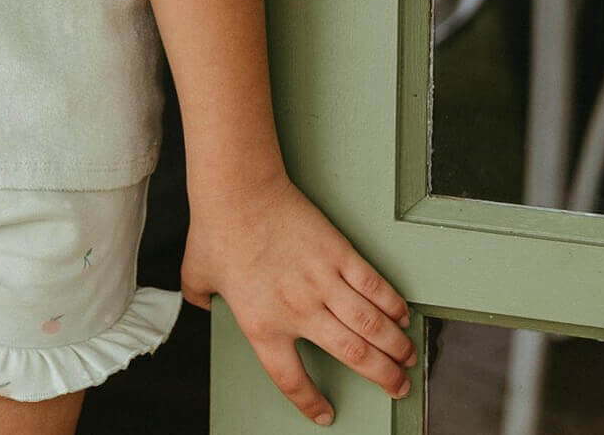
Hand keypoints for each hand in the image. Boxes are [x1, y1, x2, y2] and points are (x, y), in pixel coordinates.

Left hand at [181, 169, 416, 425]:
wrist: (240, 190)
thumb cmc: (217, 228)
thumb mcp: (196, 273)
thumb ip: (199, 296)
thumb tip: (196, 302)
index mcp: (263, 326)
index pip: (291, 380)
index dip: (311, 403)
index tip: (326, 413)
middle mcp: (298, 311)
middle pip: (352, 356)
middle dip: (382, 377)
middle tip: (398, 387)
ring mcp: (322, 281)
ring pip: (370, 325)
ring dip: (395, 345)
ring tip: (407, 357)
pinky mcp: (337, 252)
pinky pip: (373, 285)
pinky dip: (391, 303)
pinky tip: (401, 314)